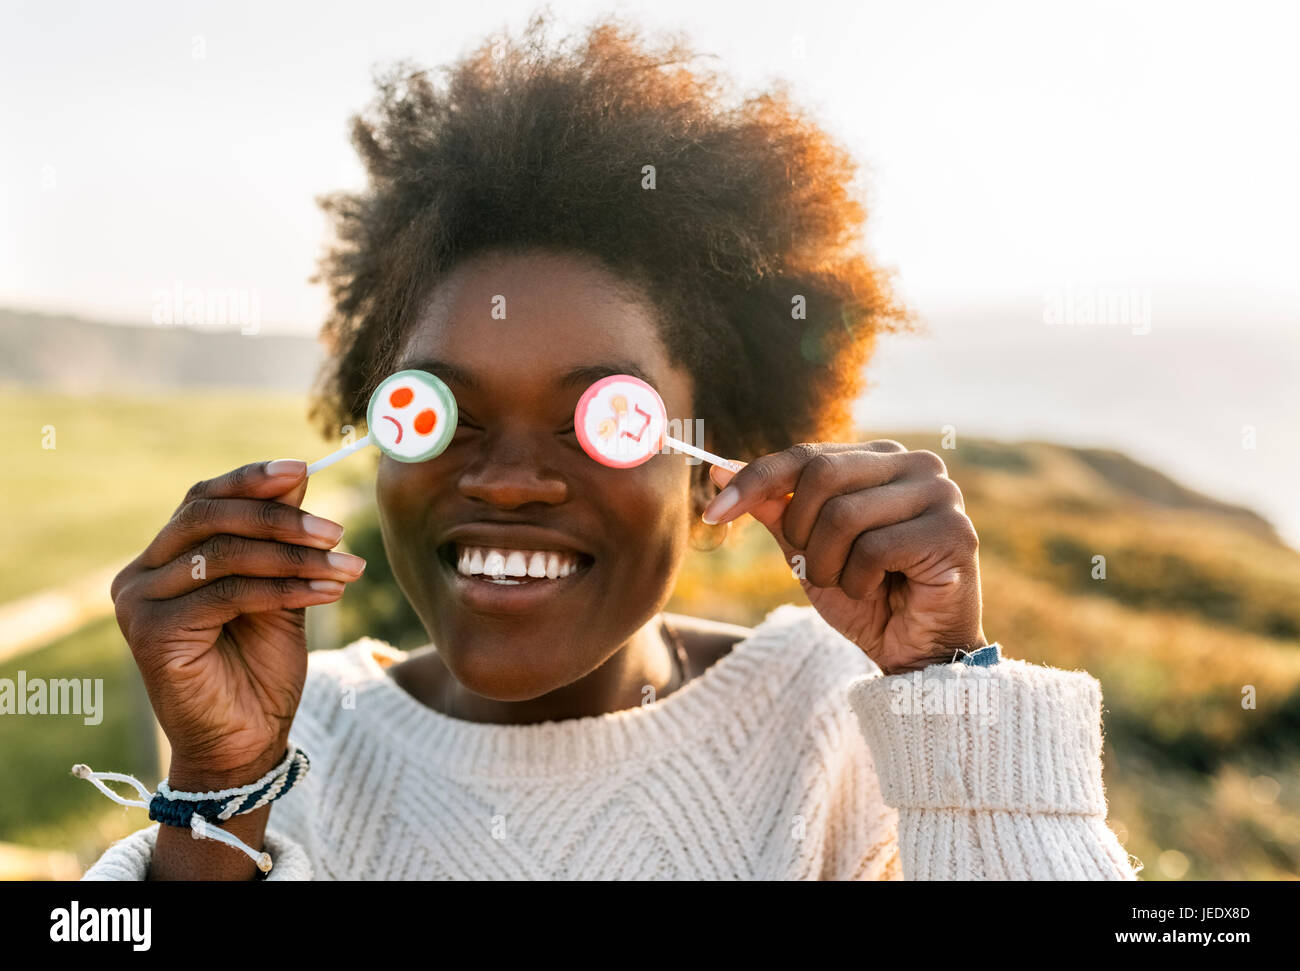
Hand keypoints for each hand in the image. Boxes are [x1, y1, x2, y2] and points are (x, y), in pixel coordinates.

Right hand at [111, 460, 365, 784]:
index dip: (251, 480)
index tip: (302, 469)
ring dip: (295, 557)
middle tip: (336, 530)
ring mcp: (139, 602)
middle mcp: (141, 574)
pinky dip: (285, 588)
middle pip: (209, 517)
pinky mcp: (150, 632)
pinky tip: (328, 591)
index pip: (204, 499)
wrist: (248, 743)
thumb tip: (298, 475)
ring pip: (225, 554)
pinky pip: (229, 593)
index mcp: (166, 558)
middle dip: (279, 518)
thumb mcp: (280, 590)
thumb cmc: (261, 670)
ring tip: (347, 567)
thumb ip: (282, 539)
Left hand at [702, 441, 984, 674]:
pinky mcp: (954, 532)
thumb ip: (773, 506)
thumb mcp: (806, 548)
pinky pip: (875, 549)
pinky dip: (859, 581)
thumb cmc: (865, 596)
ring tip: (849, 583)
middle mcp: (916, 464)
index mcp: (880, 458)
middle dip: (799, 531)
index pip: (805, 455)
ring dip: (828, 565)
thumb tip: (719, 467)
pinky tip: (880, 593)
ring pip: (844, 515)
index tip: (713, 512)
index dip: (755, 481)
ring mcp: (941, 495)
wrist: (913, 652)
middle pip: (822, 476)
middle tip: (812, 568)